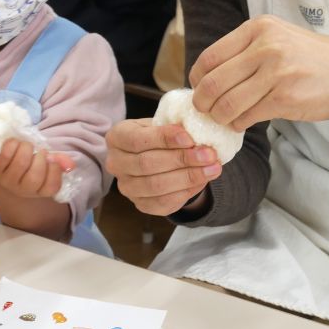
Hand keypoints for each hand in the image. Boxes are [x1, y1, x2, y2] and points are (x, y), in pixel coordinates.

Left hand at [0, 139, 73, 199]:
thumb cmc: (29, 163)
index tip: (51, 158)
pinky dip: (13, 145)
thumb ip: (60, 162)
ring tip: (27, 146)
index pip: (52, 187)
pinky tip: (15, 144)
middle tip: (40, 151)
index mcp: (38, 190)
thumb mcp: (47, 163)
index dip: (54, 170)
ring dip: (27, 149)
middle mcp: (22, 190)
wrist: (3, 163)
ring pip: (20, 164)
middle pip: (35, 177)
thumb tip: (70, 165)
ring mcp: (7, 180)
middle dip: (40, 159)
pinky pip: (5, 155)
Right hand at [106, 119, 221, 215]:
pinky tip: (203, 180)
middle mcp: (116, 164)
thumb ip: (174, 127)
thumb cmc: (159, 136)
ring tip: (212, 168)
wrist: (157, 156)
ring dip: (189, 177)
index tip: (190, 138)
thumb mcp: (162, 124)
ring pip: (157, 186)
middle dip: (182, 159)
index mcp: (117, 137)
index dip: (164, 139)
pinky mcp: (141, 204)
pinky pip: (164, 202)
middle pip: (147, 164)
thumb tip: (197, 134)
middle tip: (209, 154)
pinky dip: (187, 191)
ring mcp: (127, 187)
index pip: (137, 140)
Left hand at [190, 15, 328, 130]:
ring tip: (224, 118)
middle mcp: (265, 47)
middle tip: (205, 110)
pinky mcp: (285, 98)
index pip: (209, 57)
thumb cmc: (307, 57)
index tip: (199, 89)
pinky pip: (247, 116)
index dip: (197, 79)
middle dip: (202, 103)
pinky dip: (238, 124)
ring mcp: (276, 73)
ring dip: (220, 116)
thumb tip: (204, 76)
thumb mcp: (275, 37)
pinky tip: (242, 122)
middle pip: (213, 82)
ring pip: (227, 103)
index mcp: (257, 28)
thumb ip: (243, 50)